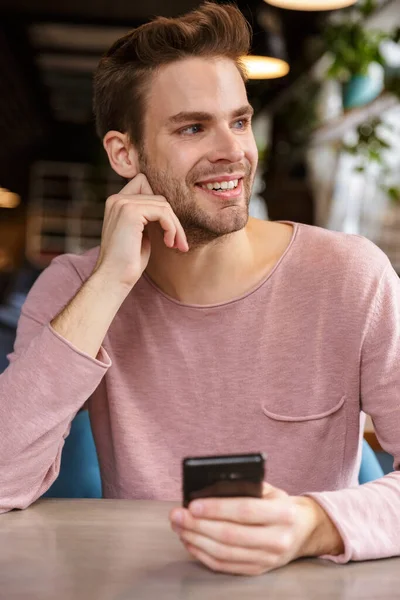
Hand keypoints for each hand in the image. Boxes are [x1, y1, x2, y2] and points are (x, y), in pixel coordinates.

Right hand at [94, 173, 188, 289]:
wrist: (114, 278)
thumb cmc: (128, 262)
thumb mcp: (139, 234)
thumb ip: (148, 218)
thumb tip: (167, 210)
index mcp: (117, 203)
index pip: (144, 184)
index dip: (160, 204)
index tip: (168, 228)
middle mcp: (117, 199)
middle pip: (158, 196)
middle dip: (172, 219)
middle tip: (179, 241)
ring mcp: (123, 204)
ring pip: (163, 204)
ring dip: (175, 226)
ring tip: (175, 244)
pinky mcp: (131, 212)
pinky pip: (163, 212)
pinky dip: (171, 228)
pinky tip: (169, 243)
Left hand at [169, 483, 343, 575]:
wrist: (303, 530)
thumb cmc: (279, 504)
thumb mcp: (269, 489)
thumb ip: (244, 487)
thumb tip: (207, 489)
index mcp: (282, 513)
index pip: (245, 511)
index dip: (216, 508)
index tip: (192, 504)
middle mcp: (277, 539)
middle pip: (230, 535)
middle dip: (198, 525)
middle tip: (177, 515)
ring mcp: (268, 559)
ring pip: (224, 553)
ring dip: (196, 540)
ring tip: (179, 526)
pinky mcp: (258, 570)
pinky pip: (224, 566)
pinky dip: (203, 554)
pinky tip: (190, 541)